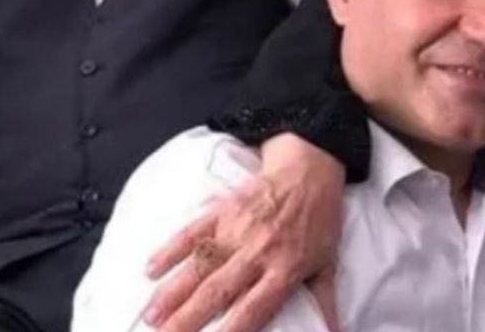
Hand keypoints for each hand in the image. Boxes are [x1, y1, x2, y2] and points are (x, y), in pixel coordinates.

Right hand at [143, 133, 345, 331]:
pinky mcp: (223, 210)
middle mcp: (258, 253)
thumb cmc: (319, 219)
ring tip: (150, 315)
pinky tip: (150, 268)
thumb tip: (335, 331)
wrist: (310, 168)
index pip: (255, 308)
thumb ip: (323, 301)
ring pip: (199, 265)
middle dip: (188, 318)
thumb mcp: (327, 263)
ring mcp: (237, 230)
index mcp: (285, 269)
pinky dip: (170, 249)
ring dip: (172, 291)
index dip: (233, 329)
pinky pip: (192, 231)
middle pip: (218, 291)